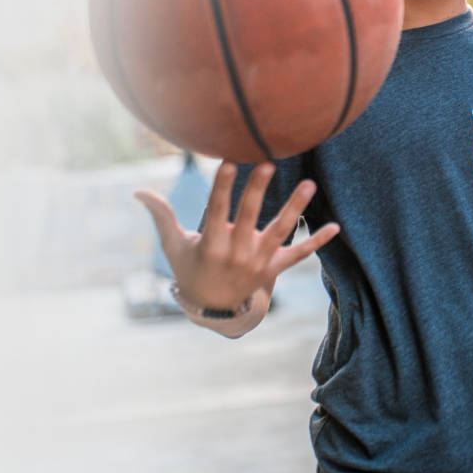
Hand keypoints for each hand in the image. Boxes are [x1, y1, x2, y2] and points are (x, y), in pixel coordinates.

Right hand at [134, 160, 338, 311]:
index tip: (229, 163)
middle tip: (269, 165)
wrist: (213, 310)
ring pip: (280, 233)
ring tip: (309, 185)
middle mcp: (236, 253)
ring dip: (295, 209)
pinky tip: (335, 226)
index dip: (222, 187)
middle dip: (258, 191)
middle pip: (249, 217)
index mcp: (211, 245)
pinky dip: (317, 242)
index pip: (217, 211)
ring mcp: (258, 262)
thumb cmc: (190, 269)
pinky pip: (299, 255)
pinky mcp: (274, 269)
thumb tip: (138, 190)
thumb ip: (160, 215)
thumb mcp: (173, 245)